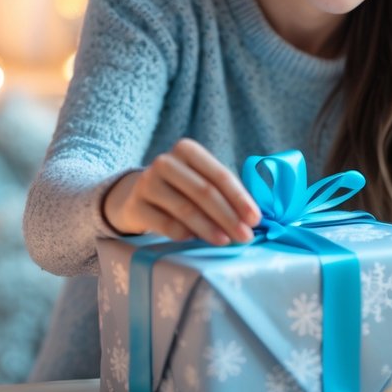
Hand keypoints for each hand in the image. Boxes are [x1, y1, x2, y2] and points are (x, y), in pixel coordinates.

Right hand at [103, 138, 260, 243]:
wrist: (136, 197)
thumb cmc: (179, 189)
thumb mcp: (198, 179)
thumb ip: (223, 192)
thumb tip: (252, 219)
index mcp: (187, 150)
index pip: (219, 175)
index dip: (240, 198)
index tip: (255, 220)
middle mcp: (165, 162)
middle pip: (204, 192)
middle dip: (229, 217)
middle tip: (245, 237)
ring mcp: (147, 183)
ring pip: (185, 209)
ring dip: (210, 228)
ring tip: (226, 241)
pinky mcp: (136, 206)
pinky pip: (166, 224)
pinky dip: (185, 234)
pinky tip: (196, 240)